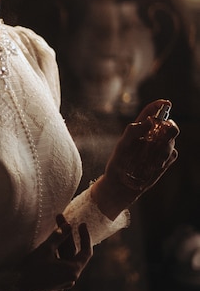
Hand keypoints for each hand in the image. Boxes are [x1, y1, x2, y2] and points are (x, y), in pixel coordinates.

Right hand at [19, 215, 91, 290]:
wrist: (14, 286)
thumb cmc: (31, 269)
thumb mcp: (46, 249)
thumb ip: (59, 236)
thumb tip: (68, 226)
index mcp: (73, 271)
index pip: (86, 252)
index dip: (85, 236)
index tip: (81, 224)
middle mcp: (70, 278)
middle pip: (73, 254)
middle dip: (67, 236)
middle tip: (61, 220)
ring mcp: (62, 281)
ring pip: (65, 259)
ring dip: (61, 244)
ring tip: (55, 229)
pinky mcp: (53, 282)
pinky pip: (59, 265)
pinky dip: (57, 254)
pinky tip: (51, 244)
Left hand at [91, 99, 178, 219]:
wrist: (121, 187)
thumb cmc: (117, 165)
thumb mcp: (121, 148)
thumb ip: (132, 132)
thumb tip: (150, 121)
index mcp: (140, 129)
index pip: (151, 112)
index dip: (159, 106)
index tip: (166, 104)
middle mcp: (152, 136)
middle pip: (168, 125)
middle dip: (170, 128)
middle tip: (165, 135)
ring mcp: (159, 148)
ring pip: (171, 140)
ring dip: (165, 148)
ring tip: (153, 161)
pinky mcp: (165, 160)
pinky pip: (172, 154)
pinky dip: (165, 159)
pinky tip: (155, 166)